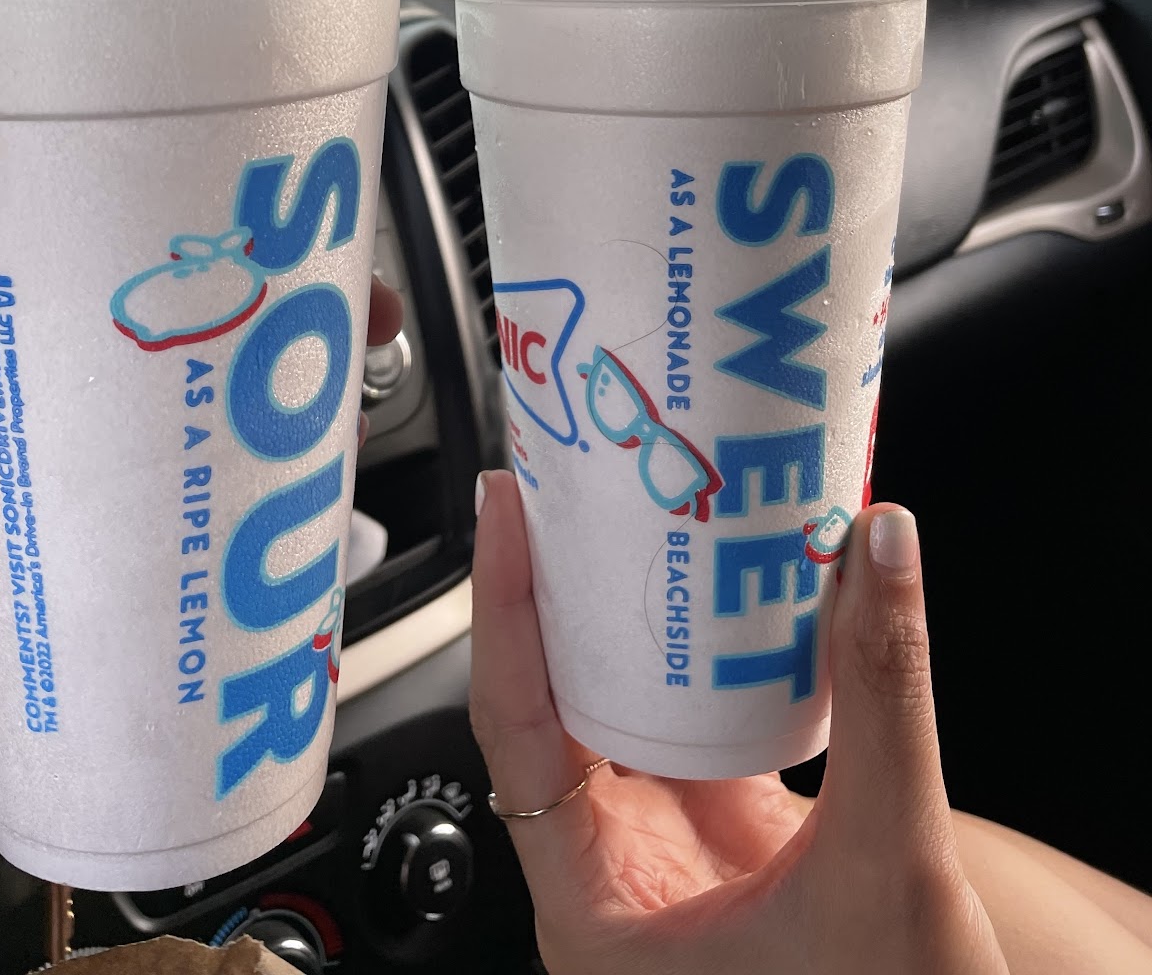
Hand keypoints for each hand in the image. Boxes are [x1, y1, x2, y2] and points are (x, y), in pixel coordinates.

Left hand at [0, 0, 401, 810]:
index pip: (39, 109)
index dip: (127, 67)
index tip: (214, 41)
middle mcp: (9, 286)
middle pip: (142, 210)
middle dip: (240, 196)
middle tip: (315, 191)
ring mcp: (61, 380)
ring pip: (186, 314)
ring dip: (272, 303)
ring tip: (344, 304)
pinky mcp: (97, 470)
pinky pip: (192, 425)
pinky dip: (260, 413)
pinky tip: (309, 411)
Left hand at [471, 472, 1006, 973]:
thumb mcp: (888, 863)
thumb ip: (882, 699)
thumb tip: (880, 546)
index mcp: (596, 910)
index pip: (516, 727)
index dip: (504, 609)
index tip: (509, 507)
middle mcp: (614, 875)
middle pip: (558, 700)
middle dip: (561, 588)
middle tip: (572, 484)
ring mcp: (667, 850)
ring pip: (627, 703)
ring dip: (636, 611)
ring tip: (637, 508)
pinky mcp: (724, 829)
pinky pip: (697, 716)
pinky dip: (711, 648)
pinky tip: (726, 581)